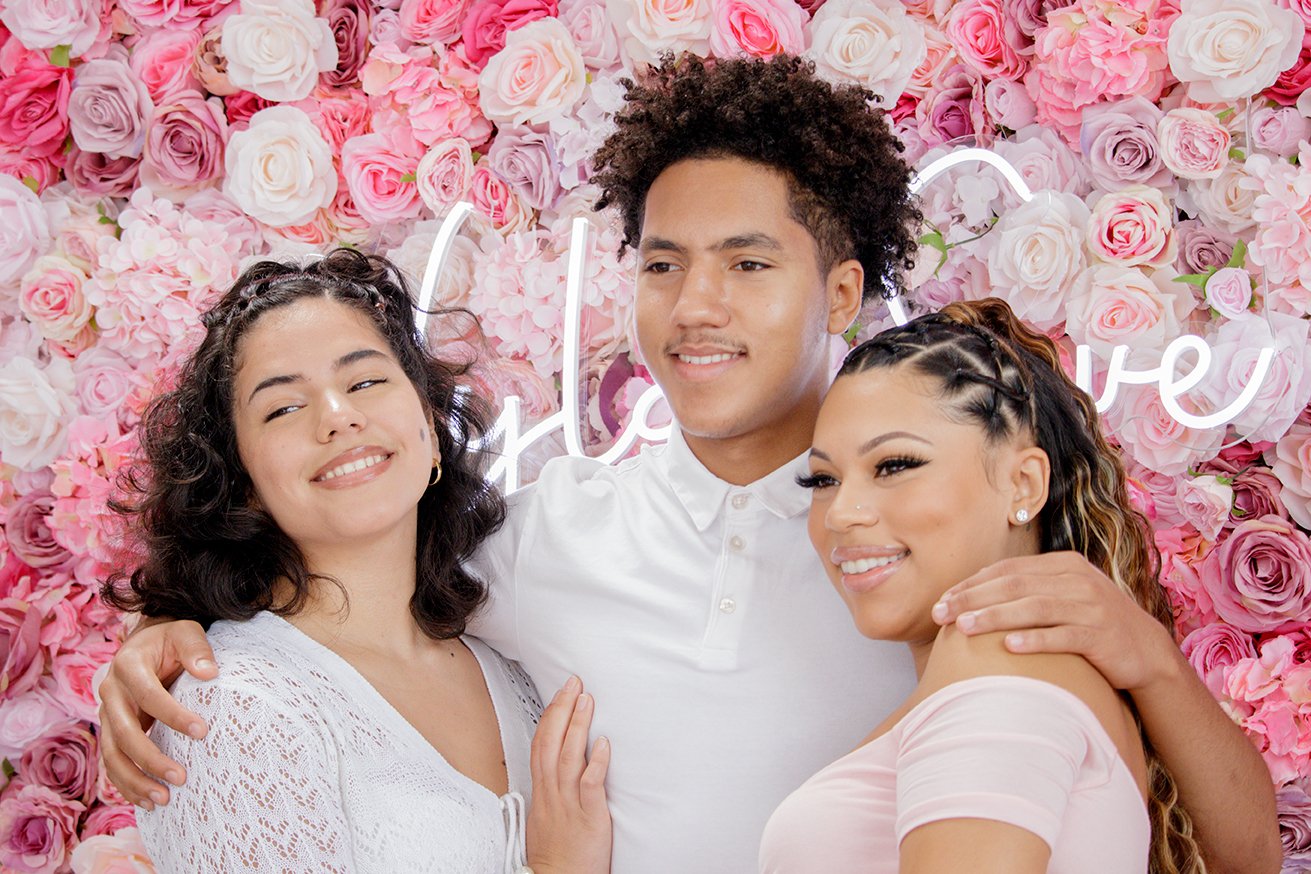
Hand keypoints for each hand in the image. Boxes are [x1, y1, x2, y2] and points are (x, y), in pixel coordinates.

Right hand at [98, 619, 217, 809]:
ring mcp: (107, 714)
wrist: (147, 642)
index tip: (203, 732)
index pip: (149, 696)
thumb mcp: (186, 632)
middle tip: (181, 778)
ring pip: (112, 755)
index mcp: (127, 666)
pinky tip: (147, 801)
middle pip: (124, 733)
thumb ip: (197, 649)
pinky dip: (126, 783)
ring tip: (163, 800)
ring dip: (135, 780)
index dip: (174, 716)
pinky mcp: (110, 730)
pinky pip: (112, 762)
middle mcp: (110, 692)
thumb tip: (210, 673)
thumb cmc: (171, 639)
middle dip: (151, 759)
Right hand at [526, 676, 611, 873]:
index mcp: (543, 791)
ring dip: (577, 725)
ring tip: (587, 699)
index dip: (550, 716)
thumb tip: (564, 766)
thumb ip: (555, 788)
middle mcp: (553, 793)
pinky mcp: (589, 818)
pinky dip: (595, 763)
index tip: (560, 694)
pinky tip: (603, 744)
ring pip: (568, 757)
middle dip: (561, 709)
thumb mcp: (548, 814)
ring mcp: (569, 804)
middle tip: (573, 683)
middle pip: (550, 742)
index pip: (540, 744)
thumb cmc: (557, 854)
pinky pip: (590, 786)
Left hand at [930, 551, 1178, 692]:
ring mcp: (1091, 606)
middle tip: (941, 614)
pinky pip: (1063, 635)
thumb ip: (1028, 591)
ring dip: (995, 617)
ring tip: (964, 628)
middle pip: (1015, 584)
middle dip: (973, 599)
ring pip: (1035, 607)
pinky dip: (1034, 639)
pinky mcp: (1102, 635)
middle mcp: (1077, 579)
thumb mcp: (1063, 598)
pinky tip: (1008, 646)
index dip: (972, 584)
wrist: (1146, 651)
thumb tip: (973, 596)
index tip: (942, 601)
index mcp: (1063, 565)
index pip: (1007, 570)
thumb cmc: (1091, 625)